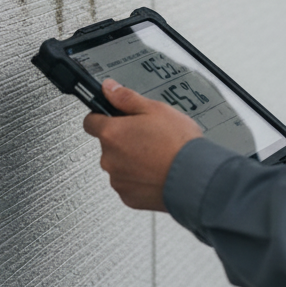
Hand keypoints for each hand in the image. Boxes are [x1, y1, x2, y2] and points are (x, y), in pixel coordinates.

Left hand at [83, 78, 203, 210]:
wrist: (195, 178)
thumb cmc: (178, 144)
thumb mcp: (155, 109)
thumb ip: (126, 98)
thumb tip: (109, 88)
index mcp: (112, 133)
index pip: (90, 121)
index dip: (101, 115)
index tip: (111, 115)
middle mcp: (109, 159)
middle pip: (108, 143)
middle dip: (123, 138)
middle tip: (146, 134)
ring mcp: (118, 180)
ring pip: (118, 164)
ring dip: (130, 158)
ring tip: (156, 153)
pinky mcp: (128, 197)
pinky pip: (128, 183)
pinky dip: (138, 177)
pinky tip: (156, 170)